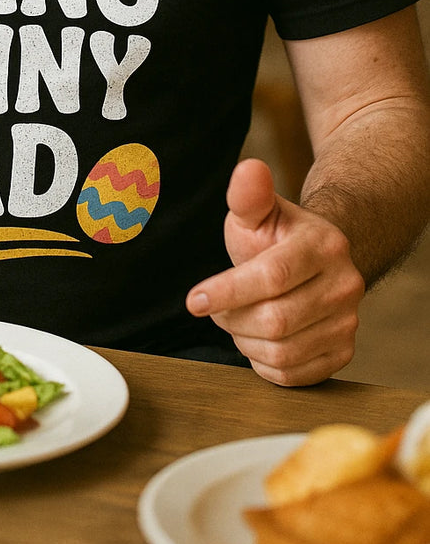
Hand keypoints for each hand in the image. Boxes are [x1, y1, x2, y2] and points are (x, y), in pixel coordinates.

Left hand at [185, 158, 363, 385]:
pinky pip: (294, 375)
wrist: (313, 261)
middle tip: (216, 307)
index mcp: (324, 245)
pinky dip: (264, 364)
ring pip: (283, 352)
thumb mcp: (257, 212)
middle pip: (275, 320)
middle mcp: (345, 285)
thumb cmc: (275, 236)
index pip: (272, 277)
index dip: (228, 291)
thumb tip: (249, 168)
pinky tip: (256, 340)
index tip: (193, 300)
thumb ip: (248, 195)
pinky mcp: (344, 352)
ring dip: (245, 342)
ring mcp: (349, 322)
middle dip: (232, 318)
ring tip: (237, 320)